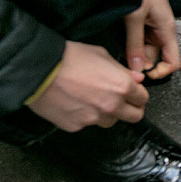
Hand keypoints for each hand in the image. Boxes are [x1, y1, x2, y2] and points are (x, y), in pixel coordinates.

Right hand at [28, 41, 148, 130]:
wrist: (38, 70)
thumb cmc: (69, 58)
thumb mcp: (101, 55)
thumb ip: (122, 70)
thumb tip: (137, 79)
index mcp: (122, 87)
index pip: (142, 99)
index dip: (138, 94)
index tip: (133, 93)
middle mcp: (111, 106)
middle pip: (134, 116)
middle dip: (131, 109)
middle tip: (122, 101)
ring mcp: (93, 119)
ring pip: (110, 121)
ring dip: (107, 113)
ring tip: (92, 99)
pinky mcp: (76, 126)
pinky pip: (87, 124)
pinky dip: (84, 116)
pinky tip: (74, 103)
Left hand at [124, 0, 180, 79]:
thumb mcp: (135, 16)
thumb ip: (135, 44)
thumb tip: (137, 68)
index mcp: (167, 30)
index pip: (173, 63)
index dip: (159, 72)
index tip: (142, 75)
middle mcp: (162, 31)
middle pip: (156, 59)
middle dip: (141, 64)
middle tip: (122, 65)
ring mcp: (152, 27)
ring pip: (145, 50)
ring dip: (133, 54)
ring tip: (117, 54)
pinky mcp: (142, 22)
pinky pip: (138, 40)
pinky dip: (129, 45)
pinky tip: (117, 44)